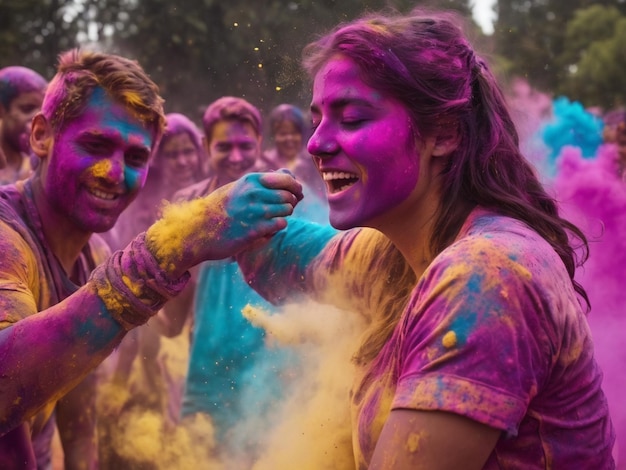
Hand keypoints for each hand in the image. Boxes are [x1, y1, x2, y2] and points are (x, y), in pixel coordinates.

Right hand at [146, 170, 302, 275]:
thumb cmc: (221, 208)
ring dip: (283, 215)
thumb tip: (289, 173)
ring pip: (287, 210)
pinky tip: (266, 228)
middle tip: (282, 209)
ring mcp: (255, 211)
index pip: (287, 178)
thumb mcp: (239, 188)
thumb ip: (264, 181)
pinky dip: (277, 227)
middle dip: (291, 203)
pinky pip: (280, 225)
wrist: (199, 230)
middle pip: (289, 196)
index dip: (295, 187)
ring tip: (271, 218)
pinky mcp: (255, 229)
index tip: (296, 194)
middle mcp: (254, 193)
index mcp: (251, 180)